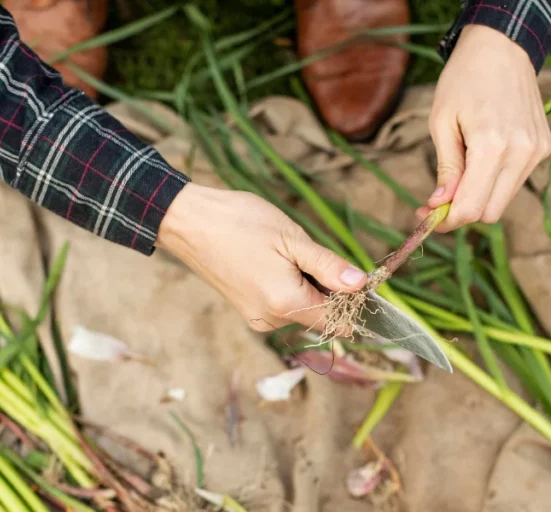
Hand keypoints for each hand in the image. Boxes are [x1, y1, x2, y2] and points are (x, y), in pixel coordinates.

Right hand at [155, 183, 367, 332]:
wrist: (189, 222)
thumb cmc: (240, 224)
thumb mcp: (292, 239)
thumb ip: (329, 266)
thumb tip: (361, 284)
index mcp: (287, 305)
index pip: (338, 321)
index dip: (354, 302)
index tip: (357, 276)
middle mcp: (272, 321)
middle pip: (321, 316)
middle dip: (329, 290)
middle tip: (312, 252)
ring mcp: (257, 318)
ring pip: (302, 310)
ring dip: (308, 287)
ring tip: (286, 253)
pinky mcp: (247, 310)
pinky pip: (282, 306)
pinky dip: (289, 288)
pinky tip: (275, 261)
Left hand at [419, 24, 550, 230]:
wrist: (501, 48)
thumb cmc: (463, 80)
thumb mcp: (442, 122)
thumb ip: (446, 168)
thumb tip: (440, 204)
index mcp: (492, 146)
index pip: (472, 208)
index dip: (447, 221)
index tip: (426, 215)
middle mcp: (521, 153)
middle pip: (490, 212)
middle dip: (462, 212)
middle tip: (437, 200)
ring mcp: (536, 151)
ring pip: (503, 200)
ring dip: (479, 197)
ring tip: (458, 175)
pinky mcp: (543, 147)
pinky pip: (515, 181)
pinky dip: (495, 181)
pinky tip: (482, 158)